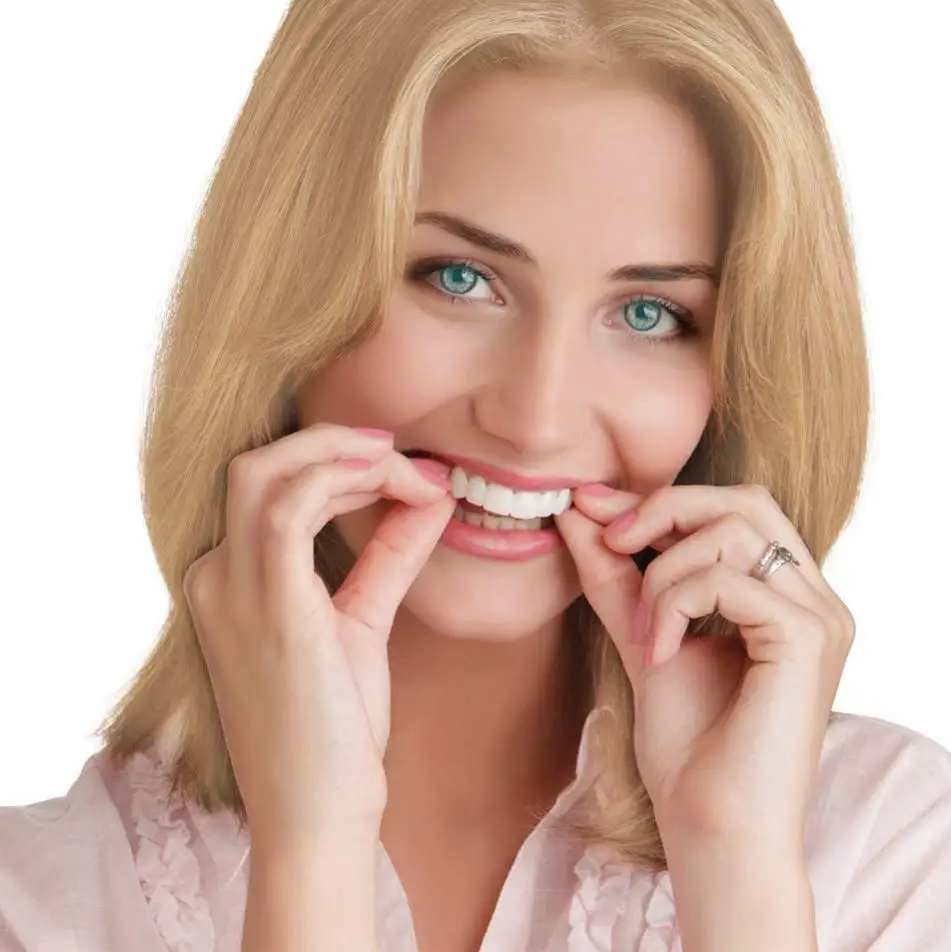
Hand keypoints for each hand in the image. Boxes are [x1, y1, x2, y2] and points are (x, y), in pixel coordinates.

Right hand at [181, 423, 454, 851]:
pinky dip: (342, 479)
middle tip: (401, 454)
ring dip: (346, 457)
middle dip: (334, 444)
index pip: (268, 487)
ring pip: (268, 472)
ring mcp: (231, 590)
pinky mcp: (268, 607)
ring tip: (409, 471)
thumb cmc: (334, 729)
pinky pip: (289, 508)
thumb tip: (427, 498)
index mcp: (226, 582)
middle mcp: (215, 578)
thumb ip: (387, 555)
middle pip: (258, 465)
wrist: (318, 814)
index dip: (335, 462)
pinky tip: (397, 487)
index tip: (400, 470)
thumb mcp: (361, 622)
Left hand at [554, 483, 854, 853]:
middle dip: (666, 509)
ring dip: (663, 572)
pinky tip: (659, 654)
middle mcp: (814, 598)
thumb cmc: (687, 747)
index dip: (662, 502)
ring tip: (642, 632)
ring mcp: (820, 617)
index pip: (733, 510)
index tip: (594, 510)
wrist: (710, 827)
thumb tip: (580, 509)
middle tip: (612, 541)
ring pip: (732, 532)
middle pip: (745, 500)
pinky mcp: (808, 640)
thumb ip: (618, 573)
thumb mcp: (643, 634)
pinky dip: (675, 605)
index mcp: (786, 595)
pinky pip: (726, 581)